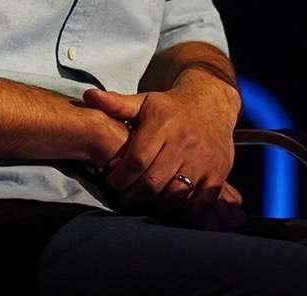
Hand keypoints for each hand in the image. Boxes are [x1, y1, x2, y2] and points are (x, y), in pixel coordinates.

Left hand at [85, 72, 238, 225]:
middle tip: (125, 198)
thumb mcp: (144, 101)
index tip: (113, 182)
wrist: (211, 103)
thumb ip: (117, 104)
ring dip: (157, 205)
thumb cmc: (171, 108)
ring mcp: (203, 160)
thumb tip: (88, 96)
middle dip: (134, 196)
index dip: (121, 177)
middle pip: (153, 182)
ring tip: (146, 203)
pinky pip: (201, 202)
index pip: (137, 160)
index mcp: (162, 125)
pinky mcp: (218, 173)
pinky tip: (172, 206)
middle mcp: (183, 143)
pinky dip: (185, 210)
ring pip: (175, 195)